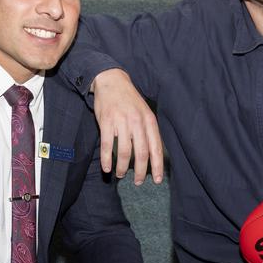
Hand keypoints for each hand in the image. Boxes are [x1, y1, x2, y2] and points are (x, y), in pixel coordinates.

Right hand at [91, 69, 163, 184]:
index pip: (156, 148)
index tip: (156, 180)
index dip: (157, 166)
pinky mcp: (106, 122)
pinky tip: (107, 168)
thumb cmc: (129, 100)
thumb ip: (148, 131)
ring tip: (121, 174)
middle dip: (140, 171)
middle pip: (141, 153)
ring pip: (125, 152)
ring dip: (122, 168)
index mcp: (149, 120)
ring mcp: (121, 122)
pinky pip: (107, 146)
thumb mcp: (144, 112)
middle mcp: (137, 122)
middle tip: (137, 182)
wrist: (112, 81)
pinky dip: (107, 160)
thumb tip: (152, 155)